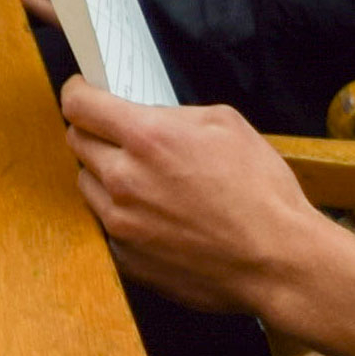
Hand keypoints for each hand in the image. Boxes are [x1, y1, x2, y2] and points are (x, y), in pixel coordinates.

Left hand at [56, 79, 334, 318]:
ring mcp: (120, 223)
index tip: (83, 93)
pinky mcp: (126, 258)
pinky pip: (107, 224)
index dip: (78, 93)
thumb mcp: (226, 125)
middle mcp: (122, 180)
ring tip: (146, 180)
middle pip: (76, 142)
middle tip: (119, 135)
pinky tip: (157, 216)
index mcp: (146, 139)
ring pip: (87, 184)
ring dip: (105, 175)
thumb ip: (175, 114)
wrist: (278, 262)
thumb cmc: (261, 193)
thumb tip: (150, 116)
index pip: (79, 105)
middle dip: (94, 132)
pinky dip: (123, 215)